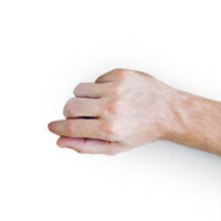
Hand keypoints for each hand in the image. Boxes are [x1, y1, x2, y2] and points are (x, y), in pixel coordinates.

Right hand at [50, 67, 189, 153]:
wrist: (169, 111)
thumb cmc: (144, 130)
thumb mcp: (115, 146)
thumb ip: (85, 145)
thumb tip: (62, 141)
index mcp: (110, 128)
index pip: (71, 126)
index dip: (57, 127)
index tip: (52, 127)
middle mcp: (112, 107)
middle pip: (70, 107)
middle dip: (70, 113)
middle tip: (82, 117)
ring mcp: (116, 88)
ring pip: (79, 90)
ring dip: (82, 99)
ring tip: (97, 105)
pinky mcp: (120, 74)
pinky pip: (95, 80)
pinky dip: (98, 88)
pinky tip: (113, 95)